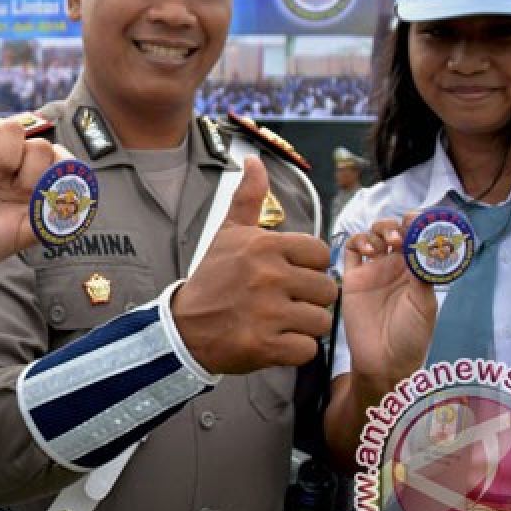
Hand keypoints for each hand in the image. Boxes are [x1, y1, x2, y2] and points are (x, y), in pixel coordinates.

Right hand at [0, 110, 69, 281]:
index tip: (51, 183)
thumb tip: (76, 203)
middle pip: (39, 143)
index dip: (62, 164)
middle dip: (32, 166)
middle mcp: (12, 168)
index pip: (59, 159)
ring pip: (11, 126)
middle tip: (13, 187)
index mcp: (31, 187)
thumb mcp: (22, 236)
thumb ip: (50, 219)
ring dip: (7, 149)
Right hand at [170, 156, 336, 374]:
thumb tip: (254, 160)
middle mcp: (267, 277)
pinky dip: (294, 350)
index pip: (321, 254)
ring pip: (321, 321)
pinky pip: (307, 349)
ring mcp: (267, 313)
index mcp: (264, 246)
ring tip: (279, 322)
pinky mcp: (265, 346)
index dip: (310, 267)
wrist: (183, 327)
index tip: (288, 275)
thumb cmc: (212, 279)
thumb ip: (248, 198)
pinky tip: (274, 341)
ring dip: (304, 326)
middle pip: (327, 290)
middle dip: (310, 299)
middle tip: (285, 302)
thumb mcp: (227, 234)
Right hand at [340, 216, 437, 388]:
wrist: (382, 361)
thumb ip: (421, 274)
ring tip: (387, 242)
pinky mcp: (352, 278)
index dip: (419, 225)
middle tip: (402, 234)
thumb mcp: (424, 304)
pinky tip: (368, 250)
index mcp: (416, 270)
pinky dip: (358, 241)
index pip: (418, 238)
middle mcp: (395, 267)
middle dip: (398, 224)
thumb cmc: (410, 336)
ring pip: (373, 236)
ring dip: (379, 230)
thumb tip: (421, 244)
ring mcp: (373, 271)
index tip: (420, 221)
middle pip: (394, 231)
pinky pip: (351, 251)